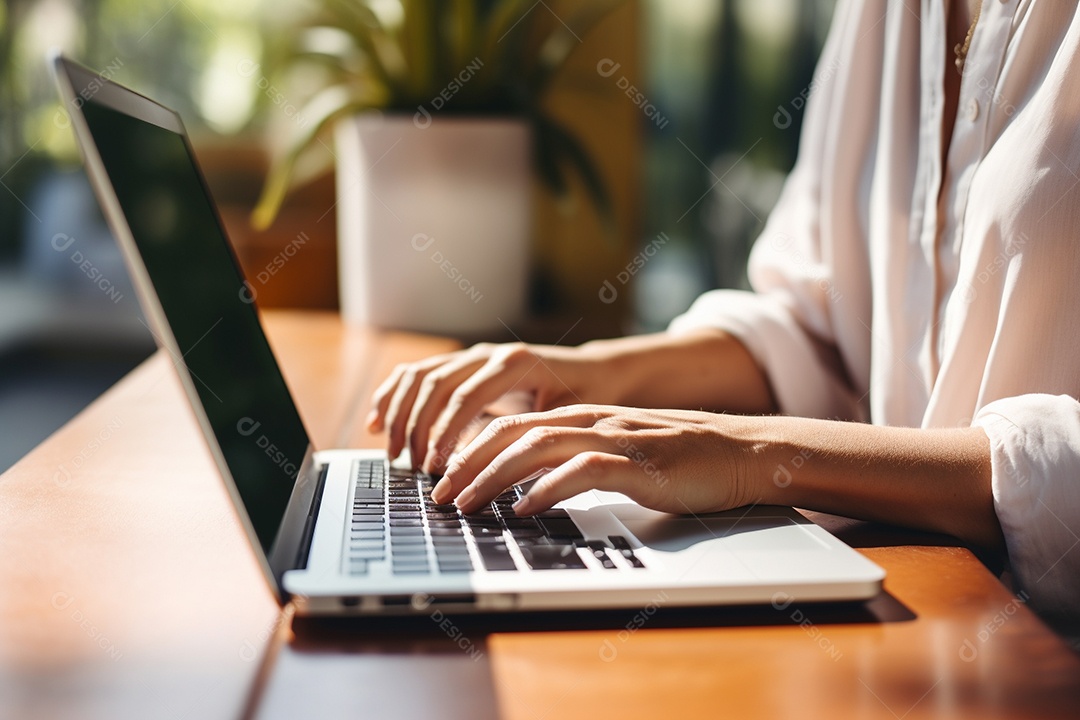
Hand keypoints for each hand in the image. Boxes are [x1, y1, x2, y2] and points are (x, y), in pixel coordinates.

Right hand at [366, 342, 616, 472]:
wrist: (596, 372)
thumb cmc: (587, 400)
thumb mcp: (569, 419)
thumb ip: (533, 436)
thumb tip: (496, 469)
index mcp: (515, 363)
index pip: (467, 397)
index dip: (445, 433)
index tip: (434, 467)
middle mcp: (489, 353)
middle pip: (435, 384)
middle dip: (416, 427)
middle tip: (409, 466)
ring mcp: (472, 355)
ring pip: (420, 375)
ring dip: (398, 413)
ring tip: (391, 452)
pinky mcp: (462, 363)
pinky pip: (417, 373)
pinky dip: (392, 395)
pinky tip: (376, 422)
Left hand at [431, 404, 763, 516]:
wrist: (744, 451)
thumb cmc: (684, 459)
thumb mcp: (621, 453)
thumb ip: (579, 461)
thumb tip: (532, 488)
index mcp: (585, 418)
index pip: (513, 424)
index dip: (471, 448)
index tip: (443, 476)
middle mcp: (593, 422)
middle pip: (513, 433)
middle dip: (467, 463)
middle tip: (438, 495)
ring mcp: (615, 439)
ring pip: (537, 448)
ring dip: (493, 477)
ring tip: (465, 504)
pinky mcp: (638, 463)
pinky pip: (582, 471)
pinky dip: (547, 489)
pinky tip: (524, 509)